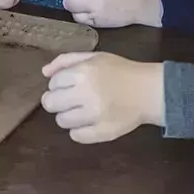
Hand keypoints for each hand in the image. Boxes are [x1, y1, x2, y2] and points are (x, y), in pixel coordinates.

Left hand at [41, 52, 164, 143]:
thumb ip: (66, 60)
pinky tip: (89, 122)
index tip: (70, 85)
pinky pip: (76, 136)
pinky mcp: (102, 132)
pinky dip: (79, 131)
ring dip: (68, 116)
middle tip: (70, 100)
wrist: (149, 91)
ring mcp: (94, 114)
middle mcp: (86, 93)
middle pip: (50, 103)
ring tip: (82, 111)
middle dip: (57, 101)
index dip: (59, 85)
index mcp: (83, 72)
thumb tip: (44, 72)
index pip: (53, 83)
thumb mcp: (94, 56)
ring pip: (61, 121)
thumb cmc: (120, 71)